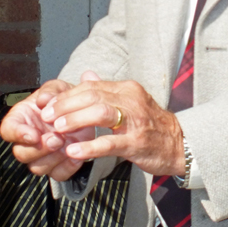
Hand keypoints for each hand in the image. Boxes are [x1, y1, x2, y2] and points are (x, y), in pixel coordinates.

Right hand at [0, 74, 95, 180]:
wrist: (84, 108)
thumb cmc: (64, 98)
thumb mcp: (59, 87)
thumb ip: (51, 91)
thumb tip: (44, 99)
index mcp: (22, 118)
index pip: (8, 130)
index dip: (17, 134)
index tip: (33, 134)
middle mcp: (29, 139)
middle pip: (21, 154)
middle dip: (39, 149)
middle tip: (57, 138)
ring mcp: (43, 154)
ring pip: (38, 167)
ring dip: (53, 159)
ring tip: (67, 143)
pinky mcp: (59, 163)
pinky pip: (58, 174)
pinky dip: (68, 167)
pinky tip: (78, 155)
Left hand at [40, 79, 184, 175]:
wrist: (180, 143)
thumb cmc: (152, 124)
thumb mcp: (131, 101)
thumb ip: (107, 90)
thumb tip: (86, 75)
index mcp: (127, 89)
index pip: (91, 86)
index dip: (67, 95)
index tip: (49, 105)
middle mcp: (132, 100)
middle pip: (93, 96)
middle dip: (66, 106)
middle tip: (47, 117)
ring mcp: (135, 121)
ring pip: (101, 113)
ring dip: (75, 121)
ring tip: (58, 129)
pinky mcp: (137, 142)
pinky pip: (110, 142)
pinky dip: (90, 146)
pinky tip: (74, 151)